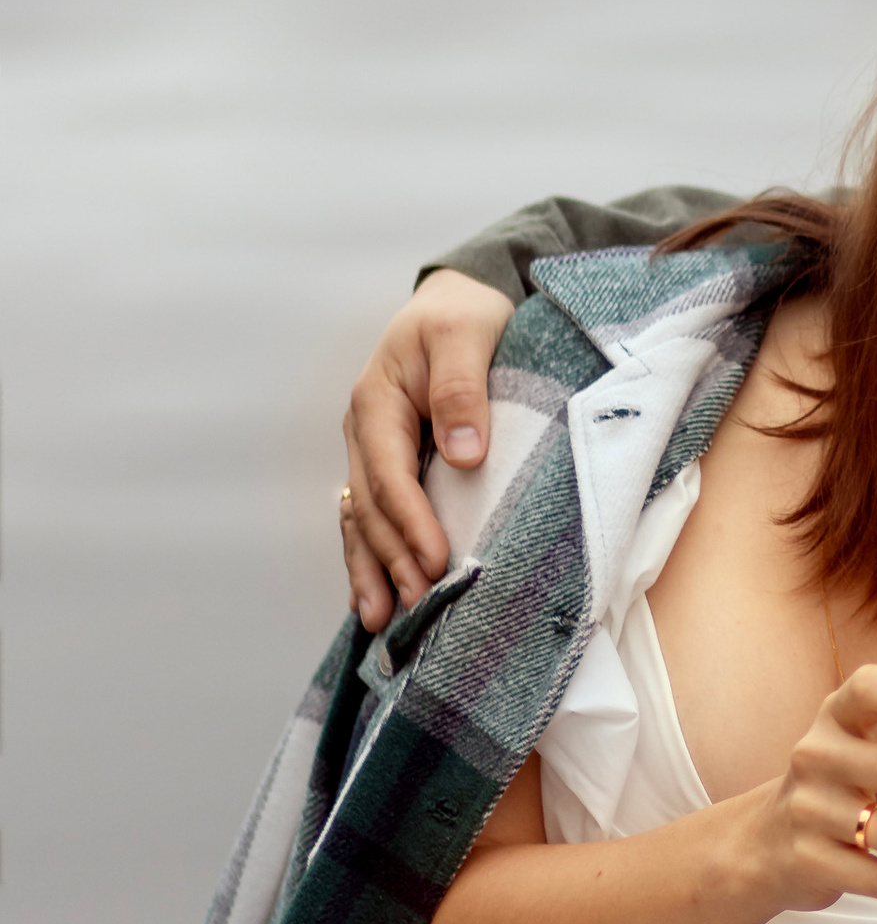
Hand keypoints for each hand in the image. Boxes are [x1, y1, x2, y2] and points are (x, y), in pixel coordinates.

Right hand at [341, 270, 512, 630]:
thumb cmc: (464, 315)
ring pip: (362, 520)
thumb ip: (462, 389)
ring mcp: (372, 452)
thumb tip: (464, 455)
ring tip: (381, 621)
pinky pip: (373, 517)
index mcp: (377, 402)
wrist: (457, 301)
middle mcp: (366, 432)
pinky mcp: (390, 465)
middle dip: (390, 559)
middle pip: (370, 507)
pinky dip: (374, 557)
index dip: (409, 522)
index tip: (435, 561)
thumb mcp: (466, 335)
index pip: (389, 474)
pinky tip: (378, 597)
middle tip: (416, 605)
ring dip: (371, 570)